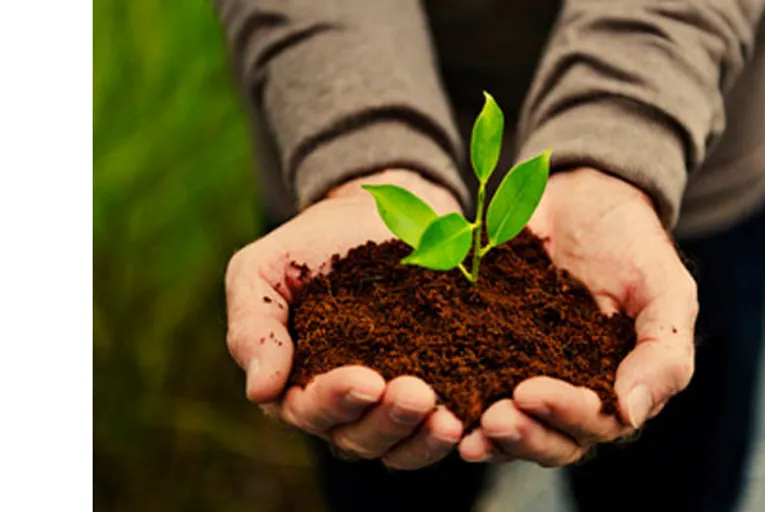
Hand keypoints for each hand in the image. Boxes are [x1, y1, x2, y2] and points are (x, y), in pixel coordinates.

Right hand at [225, 169, 465, 469]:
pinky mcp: (435, 389)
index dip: (336, 400)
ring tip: (448, 419)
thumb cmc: (308, 246)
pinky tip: (473, 417)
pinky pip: (440, 427)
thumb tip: (261, 391)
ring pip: (401, 446)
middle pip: (359, 438)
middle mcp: (342, 408)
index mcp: (294, 385)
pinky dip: (460, 429)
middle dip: (388, 421)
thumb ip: (253, 327)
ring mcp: (389, 405)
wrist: (374, 215)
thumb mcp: (262, 271)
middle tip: (418, 395)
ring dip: (423, 438)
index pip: (309, 409)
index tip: (366, 380)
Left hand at [458, 168, 698, 466]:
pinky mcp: (490, 355)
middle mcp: (573, 394)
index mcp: (618, 389)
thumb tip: (632, 414)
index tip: (529, 392)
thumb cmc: (633, 244)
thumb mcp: (666, 290)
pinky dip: (458, 405)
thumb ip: (663, 354)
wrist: (583, 197)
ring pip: (513, 428)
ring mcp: (529, 377)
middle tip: (492, 419)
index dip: (565, 415)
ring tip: (461, 429)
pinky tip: (438, 405)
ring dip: (489, 436)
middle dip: (522, 436)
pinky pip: (474, 390)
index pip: (596, 423)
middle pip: (551, 440)